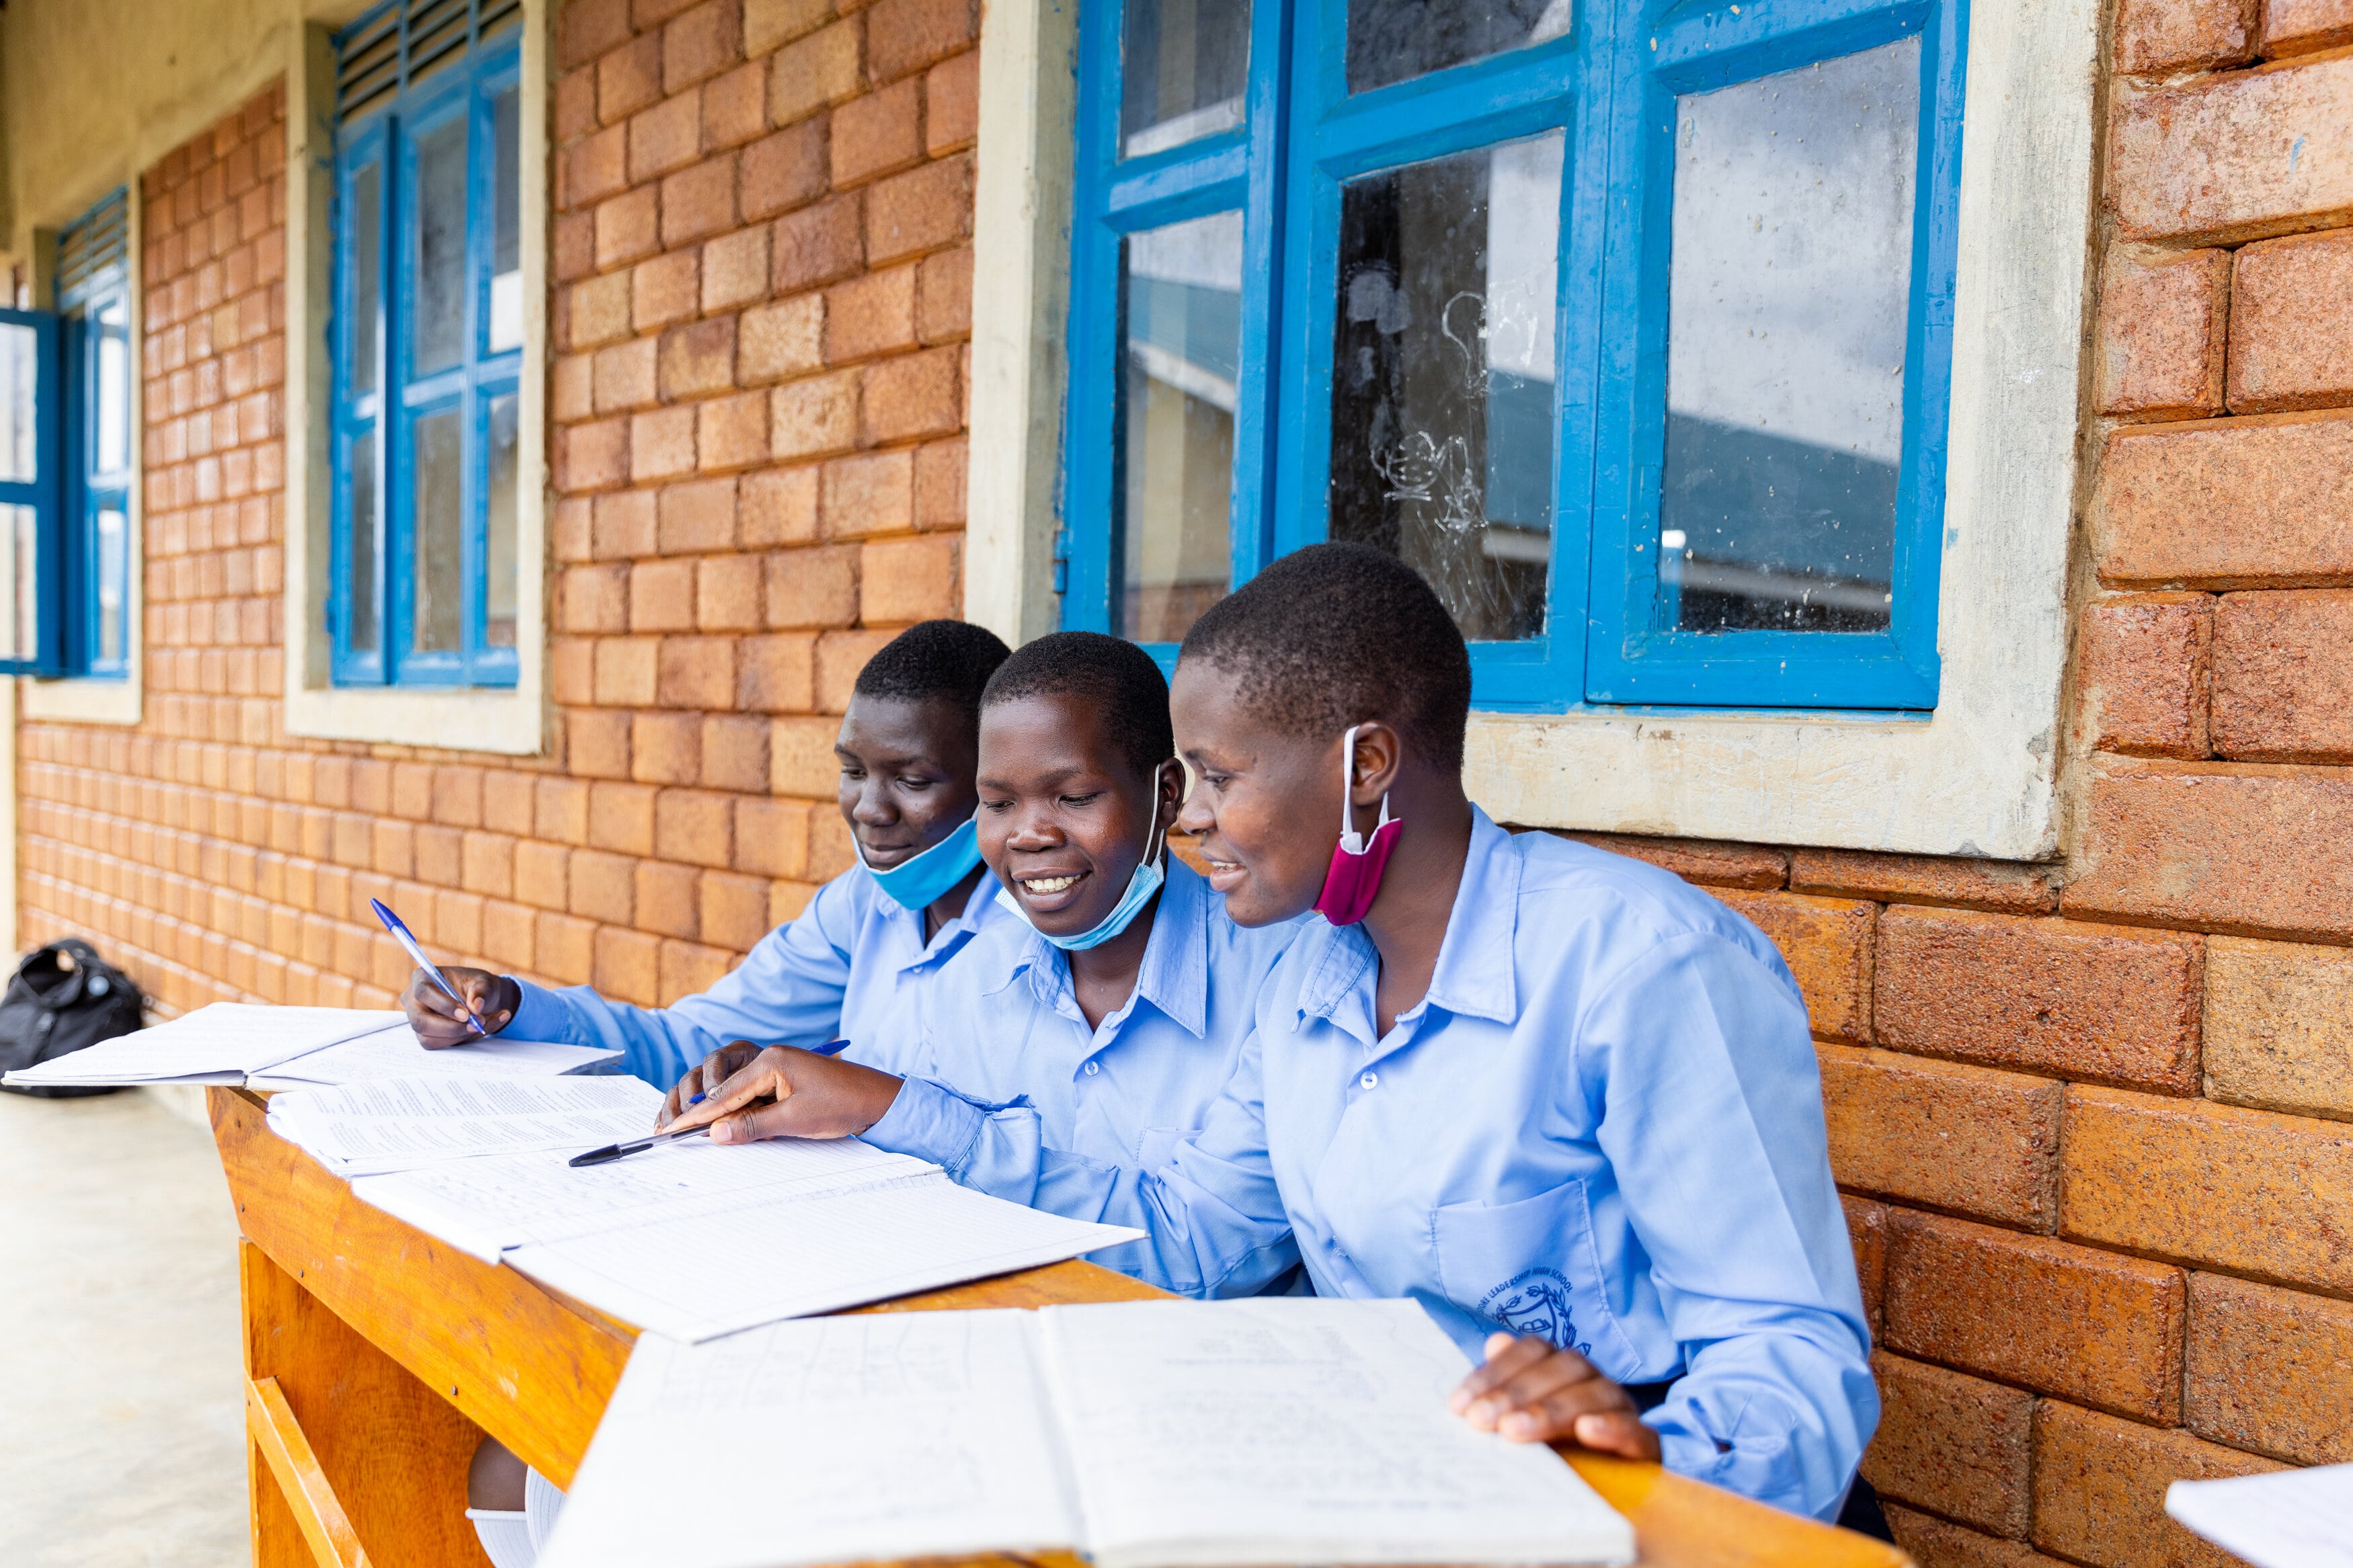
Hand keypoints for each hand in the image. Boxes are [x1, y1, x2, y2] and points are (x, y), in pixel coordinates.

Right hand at [401, 967, 517, 1046]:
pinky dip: (459, 1041)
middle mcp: (413, 1001)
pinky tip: (475, 1031)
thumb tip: (476, 1006)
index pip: (424, 992)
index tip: (466, 1015)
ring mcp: (417, 1020)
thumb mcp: (486, 983)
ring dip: (458, 1036)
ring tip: (480, 1025)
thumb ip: (482, 991)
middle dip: (450, 1028)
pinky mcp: (425, 1035)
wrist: (481, 1001)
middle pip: (421, 1021)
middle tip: (476, 1026)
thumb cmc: (478, 988)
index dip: (444, 1005)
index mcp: (422, 978)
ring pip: (429, 1038)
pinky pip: (437, 1045)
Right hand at [659, 1044, 904, 1143]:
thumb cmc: (844, 1104)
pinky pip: (756, 1097)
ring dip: (726, 1116)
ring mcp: (779, 1067)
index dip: (699, 1115)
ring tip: (697, 1135)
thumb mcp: (795, 1120)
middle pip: (728, 1091)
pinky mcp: (787, 1079)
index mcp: (771, 1061)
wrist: (879, 1099)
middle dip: (706, 1115)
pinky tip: (732, 1128)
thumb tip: (715, 1133)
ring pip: (741, 1095)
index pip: (725, 1092)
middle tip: (676, 1134)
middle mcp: (771, 1058)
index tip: (674, 1130)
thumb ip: (753, 1126)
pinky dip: (744, 1113)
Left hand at [1448, 1334, 1663, 1460]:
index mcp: (1563, 1369)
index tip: (1459, 1405)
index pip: (1533, 1351)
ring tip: (1514, 1431)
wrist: (1611, 1495)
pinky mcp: (1646, 1446)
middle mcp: (1594, 1381)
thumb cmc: (1557, 1453)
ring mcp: (1623, 1410)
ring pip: (1596, 1394)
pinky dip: (1612, 1427)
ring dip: (1551, 1410)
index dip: (1495, 1371)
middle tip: (1479, 1421)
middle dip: (1515, 1392)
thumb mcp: (1524, 1424)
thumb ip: (1508, 1386)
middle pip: (1562, 1368)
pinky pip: (1637, 1430)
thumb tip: (1494, 1342)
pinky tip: (1586, 1432)